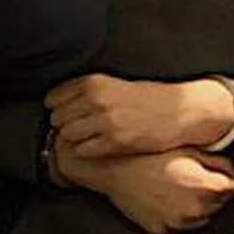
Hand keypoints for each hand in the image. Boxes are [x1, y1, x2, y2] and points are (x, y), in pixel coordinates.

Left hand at [47, 74, 233, 158]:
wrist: (179, 111)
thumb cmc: (147, 99)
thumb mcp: (114, 85)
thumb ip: (87, 91)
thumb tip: (57, 104)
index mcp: (95, 82)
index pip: (54, 97)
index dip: (56, 107)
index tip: (63, 112)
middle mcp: (97, 100)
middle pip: (57, 118)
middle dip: (63, 125)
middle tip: (77, 128)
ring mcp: (105, 121)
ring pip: (68, 135)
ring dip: (73, 139)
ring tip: (86, 138)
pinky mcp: (116, 141)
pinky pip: (84, 150)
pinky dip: (86, 151)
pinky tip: (97, 147)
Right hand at [55, 148, 233, 233]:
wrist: (113, 166)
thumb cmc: (148, 152)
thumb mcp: (189, 148)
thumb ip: (220, 163)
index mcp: (205, 188)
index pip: (233, 188)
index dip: (224, 177)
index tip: (215, 171)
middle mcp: (194, 211)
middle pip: (218, 204)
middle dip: (211, 191)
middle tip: (192, 173)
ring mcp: (176, 224)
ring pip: (201, 217)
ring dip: (196, 204)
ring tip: (176, 184)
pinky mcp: (161, 231)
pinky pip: (179, 225)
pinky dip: (178, 214)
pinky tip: (166, 195)